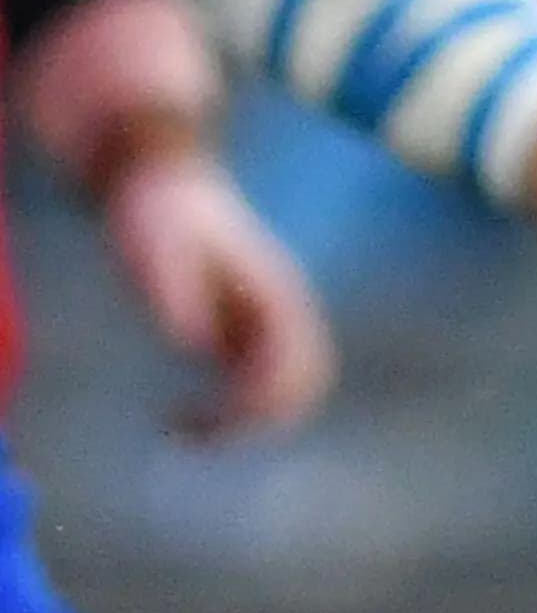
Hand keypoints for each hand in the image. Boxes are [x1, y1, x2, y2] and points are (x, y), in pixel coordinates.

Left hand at [102, 146, 336, 443]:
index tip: (208, 419)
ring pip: (284, 389)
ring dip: (244, 421)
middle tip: (191, 435)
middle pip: (303, 384)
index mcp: (276, 292)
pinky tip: (181, 415)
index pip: (298, 363)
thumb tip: (192, 343)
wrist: (159, 177)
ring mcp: (267, 320)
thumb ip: (175, 287)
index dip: (262, 403)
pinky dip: (231, 410)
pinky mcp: (244, 329)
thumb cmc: (156, 209)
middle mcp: (284, 310)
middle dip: (256, 421)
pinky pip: (257, 383)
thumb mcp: (157, 241)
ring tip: (181, 431)